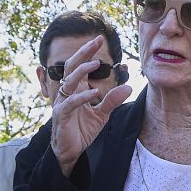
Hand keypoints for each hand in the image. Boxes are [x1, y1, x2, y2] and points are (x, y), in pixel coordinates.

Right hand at [49, 34, 133, 175]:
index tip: (99, 39)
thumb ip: (112, 101)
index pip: (79, 65)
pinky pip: (70, 103)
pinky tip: (94, 94)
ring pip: (69, 82)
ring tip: (95, 65)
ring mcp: (62, 103)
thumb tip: (128, 87)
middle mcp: (67, 93)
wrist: (71, 151)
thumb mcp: (102, 115)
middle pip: (71, 67)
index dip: (88, 52)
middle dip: (83, 53)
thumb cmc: (82, 130)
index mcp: (76, 89)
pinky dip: (82, 98)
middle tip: (95, 42)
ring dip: (82, 72)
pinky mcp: (62, 116)